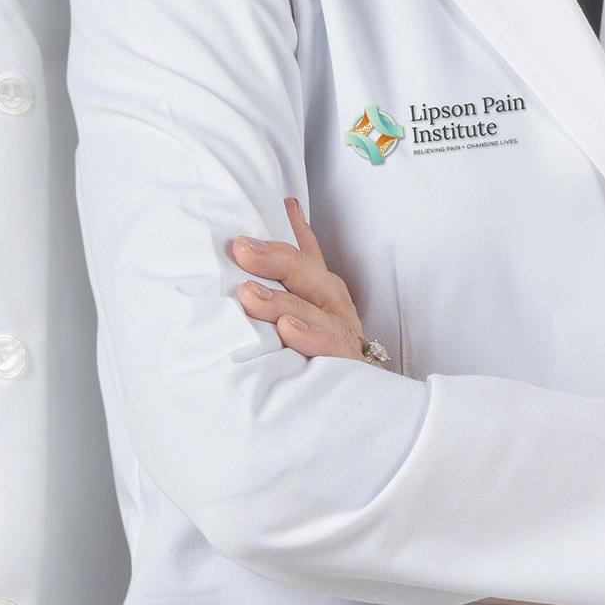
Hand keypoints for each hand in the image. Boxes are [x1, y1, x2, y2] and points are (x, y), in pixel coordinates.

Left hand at [231, 197, 376, 362]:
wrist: (363, 402)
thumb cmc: (324, 346)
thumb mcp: (303, 306)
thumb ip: (286, 271)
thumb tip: (277, 217)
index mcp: (320, 287)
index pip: (305, 250)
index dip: (290, 225)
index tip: (273, 202)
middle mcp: (332, 304)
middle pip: (306, 274)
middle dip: (274, 259)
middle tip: (241, 249)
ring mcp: (340, 331)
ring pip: (312, 310)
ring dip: (280, 301)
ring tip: (250, 294)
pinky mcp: (345, 362)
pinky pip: (329, 347)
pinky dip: (309, 336)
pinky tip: (289, 329)